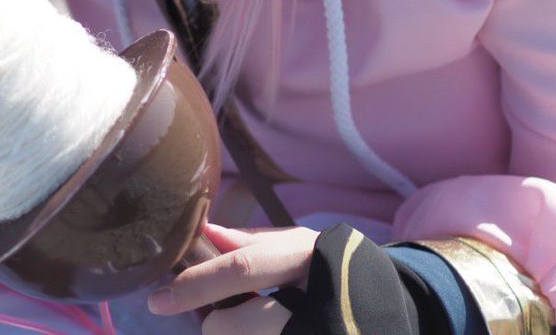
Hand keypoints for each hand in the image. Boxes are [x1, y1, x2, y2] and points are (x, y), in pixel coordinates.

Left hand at [148, 222, 318, 332]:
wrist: (398, 303)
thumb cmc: (335, 267)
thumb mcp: (299, 245)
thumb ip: (250, 243)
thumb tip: (204, 230)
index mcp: (305, 256)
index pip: (240, 269)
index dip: (195, 285)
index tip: (157, 300)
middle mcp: (316, 299)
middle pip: (233, 327)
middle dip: (218, 324)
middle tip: (227, 315)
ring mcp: (321, 328)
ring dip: (238, 333)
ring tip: (265, 319)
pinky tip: (274, 327)